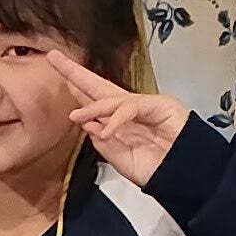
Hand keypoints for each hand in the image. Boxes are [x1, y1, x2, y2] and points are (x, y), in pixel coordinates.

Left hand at [40, 49, 191, 183]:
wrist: (182, 177)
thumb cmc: (154, 170)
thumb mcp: (119, 159)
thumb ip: (102, 141)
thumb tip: (87, 123)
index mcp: (119, 122)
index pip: (95, 100)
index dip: (77, 88)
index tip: (59, 77)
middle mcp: (130, 109)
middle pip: (100, 86)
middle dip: (76, 73)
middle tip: (54, 58)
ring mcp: (145, 104)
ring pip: (113, 98)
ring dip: (92, 107)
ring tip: (76, 117)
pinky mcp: (160, 105)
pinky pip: (131, 108)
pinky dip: (116, 119)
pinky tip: (106, 131)